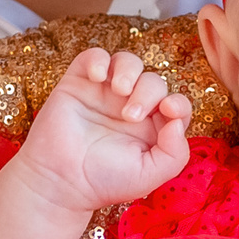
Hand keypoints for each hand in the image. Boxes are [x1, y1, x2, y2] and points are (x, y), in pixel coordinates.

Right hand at [15, 48, 192, 212]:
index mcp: (152, 127)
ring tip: (120, 90)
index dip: (178, 103)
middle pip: (153, 82)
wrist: (60, 182)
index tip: (168, 109)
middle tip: (130, 116)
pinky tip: (98, 77)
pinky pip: (93, 56)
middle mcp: (131, 106)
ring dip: (129, 70)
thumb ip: (174, 153)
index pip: (176, 104)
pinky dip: (99, 59)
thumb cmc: (104, 182)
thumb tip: (177, 122)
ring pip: (127, 62)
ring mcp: (105, 93)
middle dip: (148, 93)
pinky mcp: (79, 83)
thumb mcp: (149, 175)